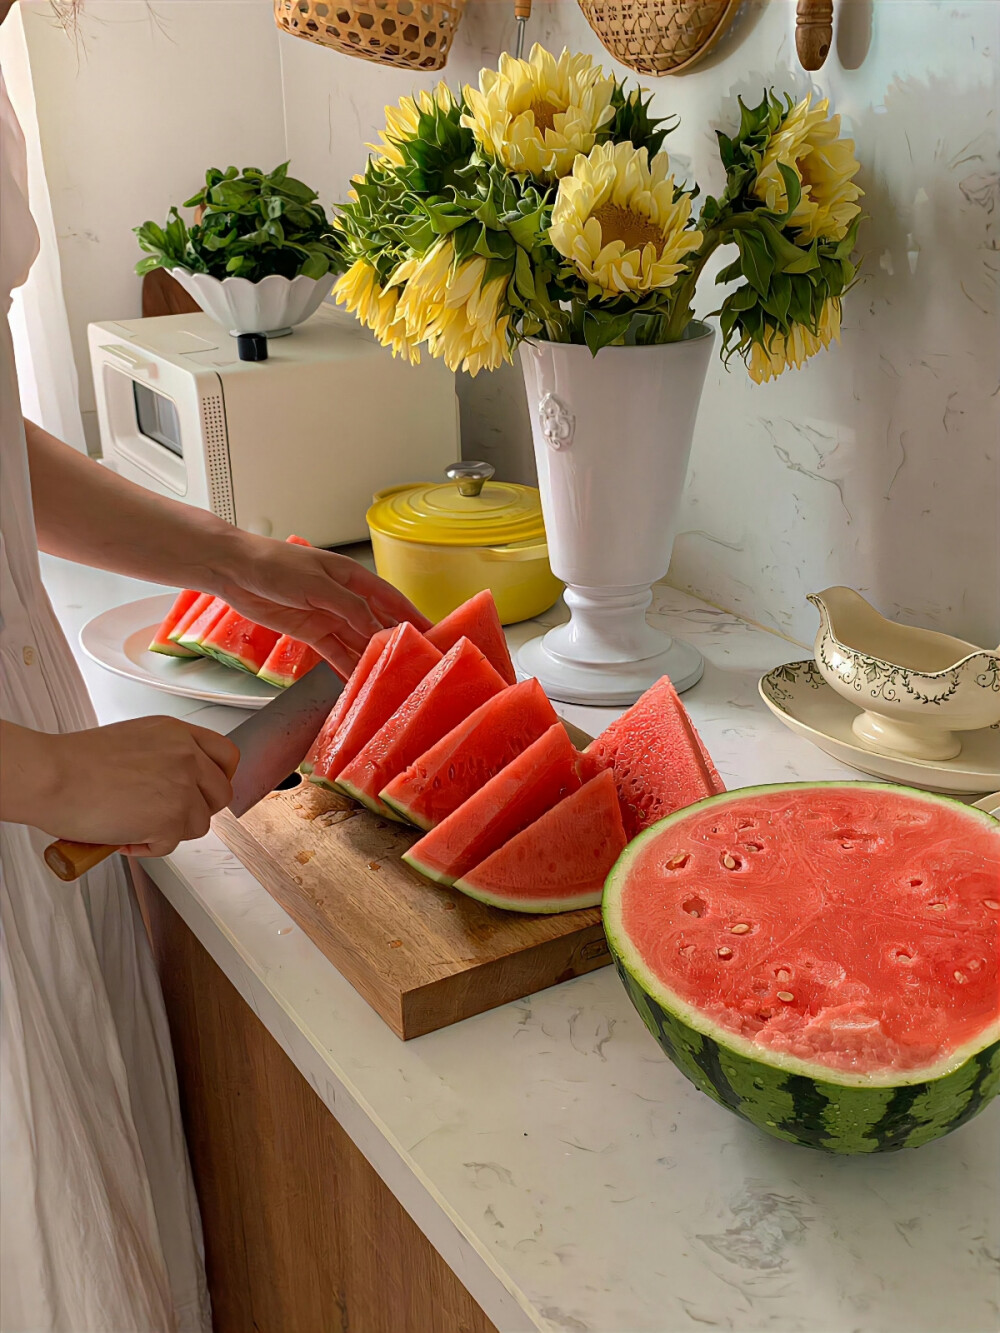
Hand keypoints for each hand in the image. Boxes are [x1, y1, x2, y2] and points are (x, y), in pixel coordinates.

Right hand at [2, 718, 238, 857]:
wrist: (51, 776)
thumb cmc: (74, 762)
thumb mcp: (133, 740)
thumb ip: (164, 757)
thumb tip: (173, 785)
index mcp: (176, 732)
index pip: (226, 755)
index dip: (218, 778)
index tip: (204, 791)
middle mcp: (186, 755)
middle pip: (220, 793)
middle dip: (196, 810)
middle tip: (166, 816)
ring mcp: (182, 787)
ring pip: (198, 823)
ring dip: (170, 831)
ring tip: (134, 824)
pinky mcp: (171, 819)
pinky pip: (170, 845)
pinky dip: (147, 848)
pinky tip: (121, 836)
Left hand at [215, 533, 430, 676]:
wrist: (235, 571)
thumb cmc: (275, 564)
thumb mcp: (318, 584)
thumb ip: (350, 608)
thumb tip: (378, 628)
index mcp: (352, 578)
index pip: (391, 600)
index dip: (413, 616)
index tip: (434, 633)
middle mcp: (344, 598)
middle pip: (378, 624)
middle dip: (397, 642)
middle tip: (418, 664)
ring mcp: (328, 616)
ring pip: (358, 642)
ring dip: (373, 659)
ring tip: (393, 679)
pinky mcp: (311, 632)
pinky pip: (335, 653)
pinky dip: (347, 667)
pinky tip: (360, 681)